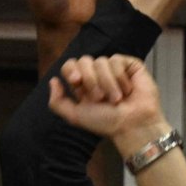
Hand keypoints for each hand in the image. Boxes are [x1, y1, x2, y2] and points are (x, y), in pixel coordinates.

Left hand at [47, 55, 166, 143]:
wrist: (132, 125)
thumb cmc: (107, 123)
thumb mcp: (75, 116)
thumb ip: (57, 102)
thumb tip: (53, 81)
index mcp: (83, 85)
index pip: (70, 65)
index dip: (71, 70)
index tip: (76, 81)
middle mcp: (98, 75)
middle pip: (84, 61)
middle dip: (90, 80)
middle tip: (100, 98)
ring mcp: (114, 70)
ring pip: (101, 62)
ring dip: (107, 83)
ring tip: (116, 99)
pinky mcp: (130, 66)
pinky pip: (117, 60)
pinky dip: (120, 77)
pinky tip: (127, 90)